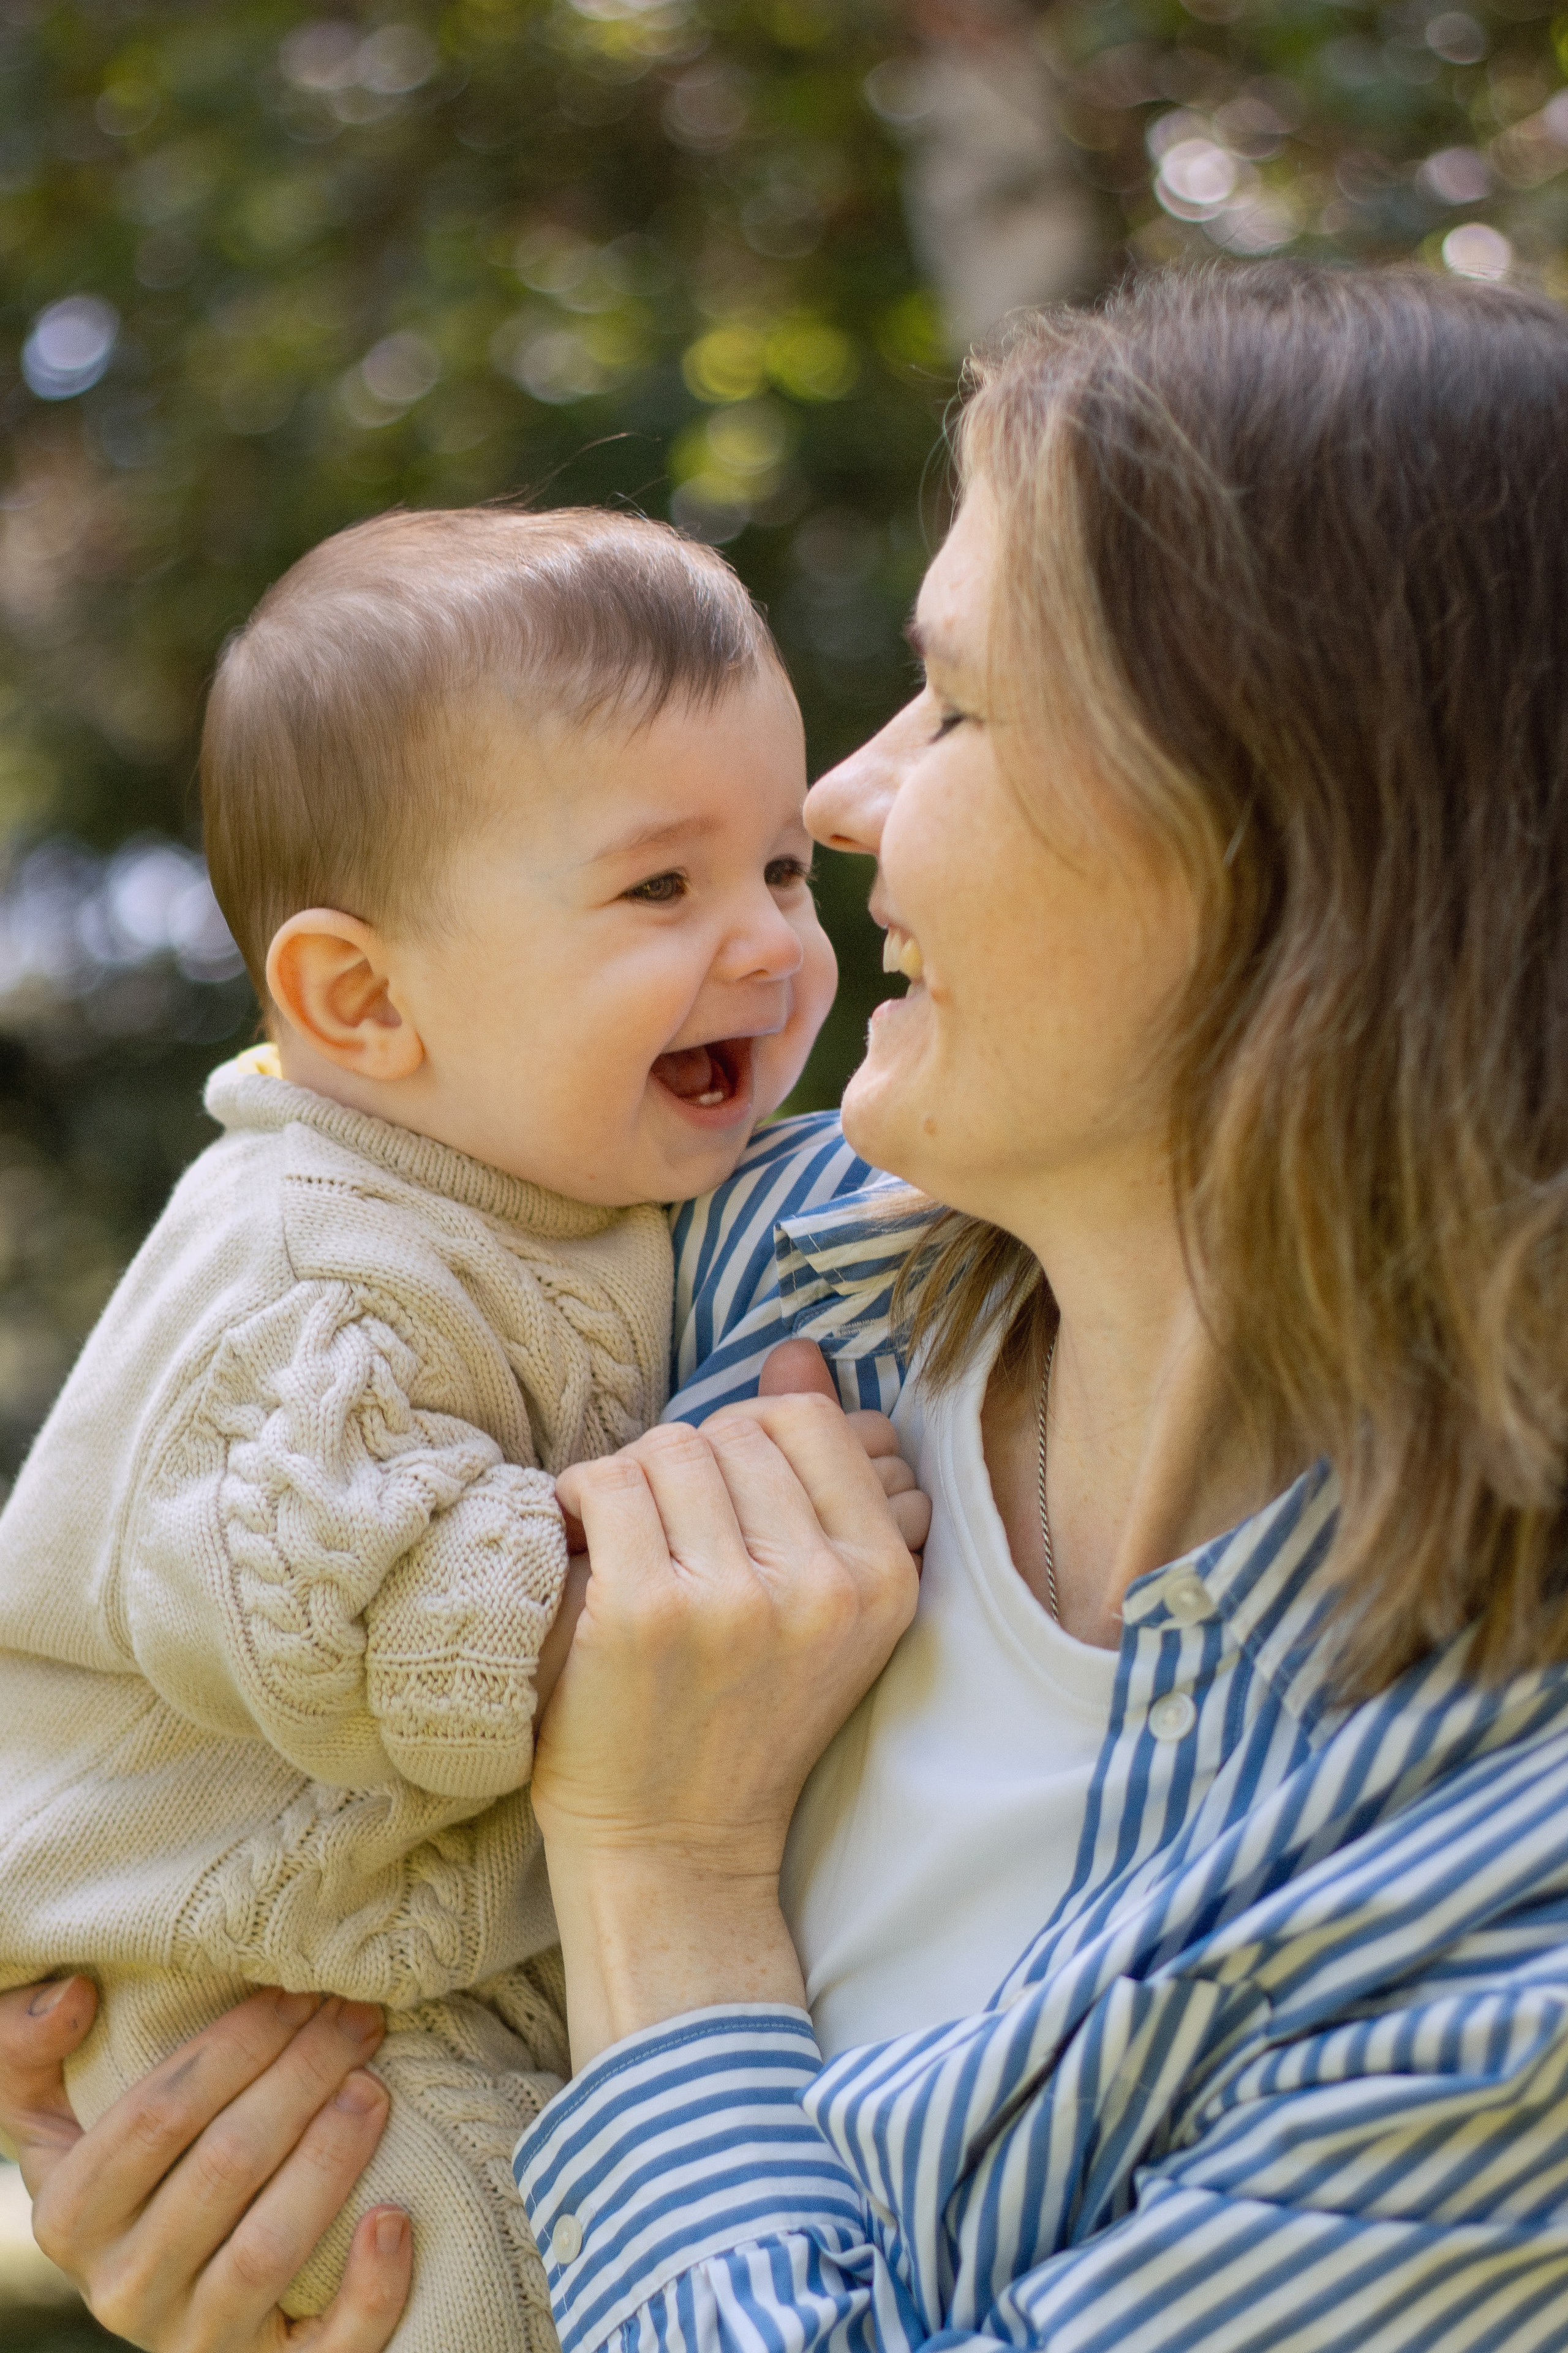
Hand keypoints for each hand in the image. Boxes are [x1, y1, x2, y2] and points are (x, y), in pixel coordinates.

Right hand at [0, 1977, 410, 2351]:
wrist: (171, 2282)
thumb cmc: (130, 2168)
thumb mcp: (52, 2113)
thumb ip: (29, 2049)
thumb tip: (75, 1994)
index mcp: (71, 2219)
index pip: (159, 2115)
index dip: (238, 2043)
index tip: (300, 1990)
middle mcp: (122, 2291)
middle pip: (226, 2167)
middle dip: (301, 2078)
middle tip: (358, 2021)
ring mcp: (194, 2343)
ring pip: (266, 2249)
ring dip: (330, 2159)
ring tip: (375, 2088)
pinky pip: (323, 2351)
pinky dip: (367, 2293)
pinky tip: (396, 2219)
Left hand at [533, 1344, 925, 1725]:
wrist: (675, 1848)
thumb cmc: (741, 1716)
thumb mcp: (818, 1599)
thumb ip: (819, 1471)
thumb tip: (798, 1349)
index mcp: (881, 1579)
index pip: (809, 1423)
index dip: (751, 1440)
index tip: (722, 1498)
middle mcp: (820, 1587)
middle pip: (733, 1431)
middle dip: (689, 1465)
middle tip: (669, 1533)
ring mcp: (733, 1600)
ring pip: (670, 1449)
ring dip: (633, 1483)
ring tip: (629, 1542)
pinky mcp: (646, 1612)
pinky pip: (609, 1482)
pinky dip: (583, 1500)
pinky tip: (587, 1546)